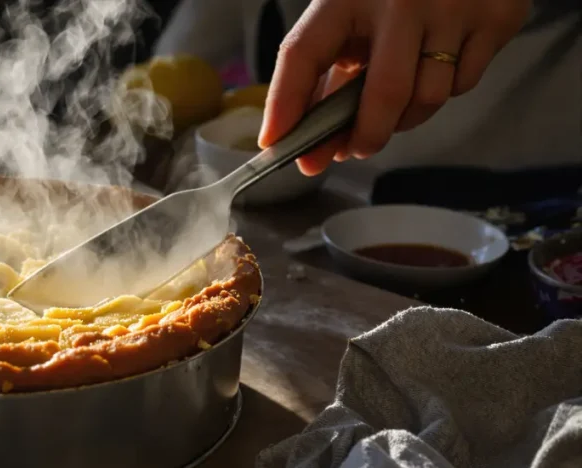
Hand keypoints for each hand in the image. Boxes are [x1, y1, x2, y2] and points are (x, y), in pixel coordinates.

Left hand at [258, 0, 530, 175]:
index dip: (284, 103)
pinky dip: (447, 86)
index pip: (303, 53)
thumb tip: (321, 145)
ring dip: (408, 115)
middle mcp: (401, 0)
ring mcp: (453, 7)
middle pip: (383, 94)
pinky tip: (441, 59)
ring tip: (401, 96)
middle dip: (367, 135)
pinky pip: (463, 84)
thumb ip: (332, 71)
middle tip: (356, 149)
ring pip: (427, 98)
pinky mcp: (496, 18)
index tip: (274, 143)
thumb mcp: (354, 11)